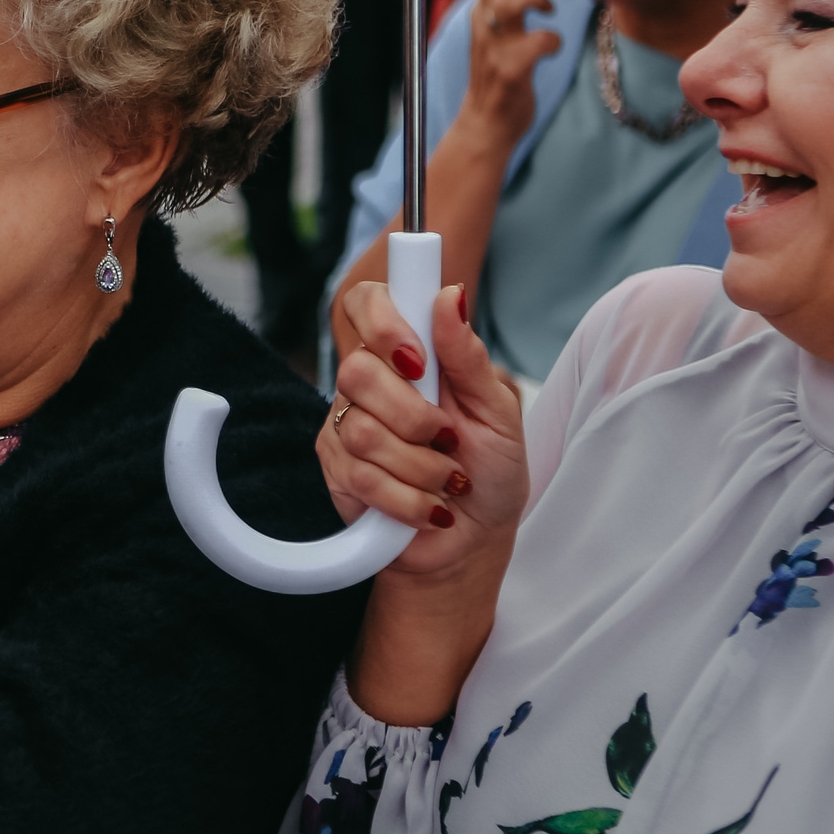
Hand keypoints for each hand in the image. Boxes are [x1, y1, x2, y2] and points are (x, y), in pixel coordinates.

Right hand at [321, 281, 525, 577]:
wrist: (476, 537)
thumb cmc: (490, 469)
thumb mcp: (496, 411)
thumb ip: (468, 356)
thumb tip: (452, 295)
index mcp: (408, 354)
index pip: (366, 302)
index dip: (382, 324)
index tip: (418, 361)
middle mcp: (369, 382)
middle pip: (357, 371)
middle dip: (414, 416)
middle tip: (448, 439)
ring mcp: (345, 424)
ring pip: (361, 431)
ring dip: (421, 467)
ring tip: (446, 480)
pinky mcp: (336, 470)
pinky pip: (361, 477)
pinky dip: (410, 499)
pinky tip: (428, 506)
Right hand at [458, 0, 565, 150]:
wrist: (486, 125)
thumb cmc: (503, 72)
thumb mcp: (504, 29)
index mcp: (483, 11)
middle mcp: (483, 25)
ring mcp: (493, 48)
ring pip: (507, 3)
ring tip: (549, 6)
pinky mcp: (509, 73)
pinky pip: (534, 45)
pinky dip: (551, 40)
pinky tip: (552, 46)